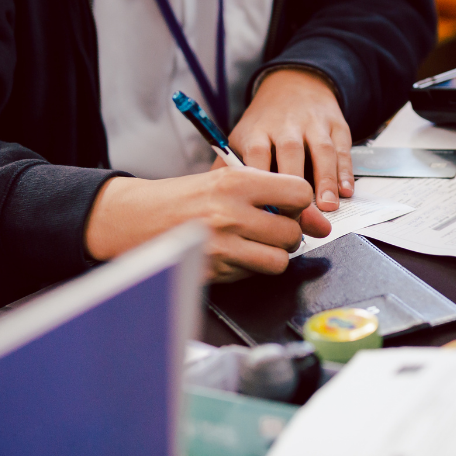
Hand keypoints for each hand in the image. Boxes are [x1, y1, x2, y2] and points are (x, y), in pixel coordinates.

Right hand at [85, 169, 331, 282]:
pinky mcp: (213, 272)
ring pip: (278, 260)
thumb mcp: (226, 181)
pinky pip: (252, 275)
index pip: (299, 193)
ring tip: (252, 242)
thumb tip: (319, 221)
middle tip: (266, 226)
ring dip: (271, 254)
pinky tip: (231, 253)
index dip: (300, 203)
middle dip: (285, 233)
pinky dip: (248, 267)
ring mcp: (221, 246)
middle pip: (291, 232)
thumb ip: (273, 196)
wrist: (136, 219)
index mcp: (236, 182)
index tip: (290, 205)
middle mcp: (230, 213)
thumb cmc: (184, 197)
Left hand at [228, 67, 353, 211]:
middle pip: (290, 153)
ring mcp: (314, 124)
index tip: (266, 212)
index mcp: (257, 130)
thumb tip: (213, 201)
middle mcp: (286, 125)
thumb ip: (227, 168)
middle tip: (298, 216)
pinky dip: (345, 172)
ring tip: (327, 207)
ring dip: (326, 181)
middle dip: (295, 186)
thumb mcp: (241, 138)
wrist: (294, 84)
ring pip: (321, 151)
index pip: (258, 156)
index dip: (263, 184)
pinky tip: (345, 192)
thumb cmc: (265, 123)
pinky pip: (343, 149)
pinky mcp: (337, 125)